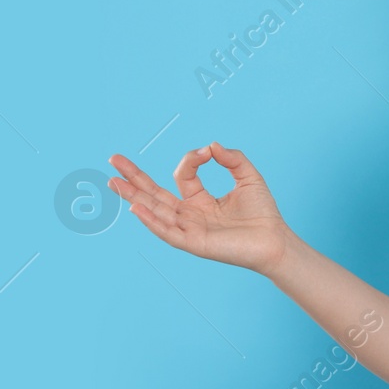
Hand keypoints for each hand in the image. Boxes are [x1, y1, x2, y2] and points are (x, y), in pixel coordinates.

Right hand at [107, 142, 293, 275]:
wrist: (275, 240)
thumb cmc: (263, 212)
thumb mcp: (248, 176)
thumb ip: (232, 158)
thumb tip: (211, 145)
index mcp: (200, 200)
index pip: (183, 176)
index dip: (192, 159)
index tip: (208, 152)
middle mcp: (190, 215)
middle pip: (155, 194)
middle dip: (134, 178)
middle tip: (113, 159)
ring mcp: (189, 229)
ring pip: (155, 211)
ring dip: (133, 196)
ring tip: (113, 182)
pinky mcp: (193, 243)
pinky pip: (167, 232)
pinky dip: (150, 220)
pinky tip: (135, 207)